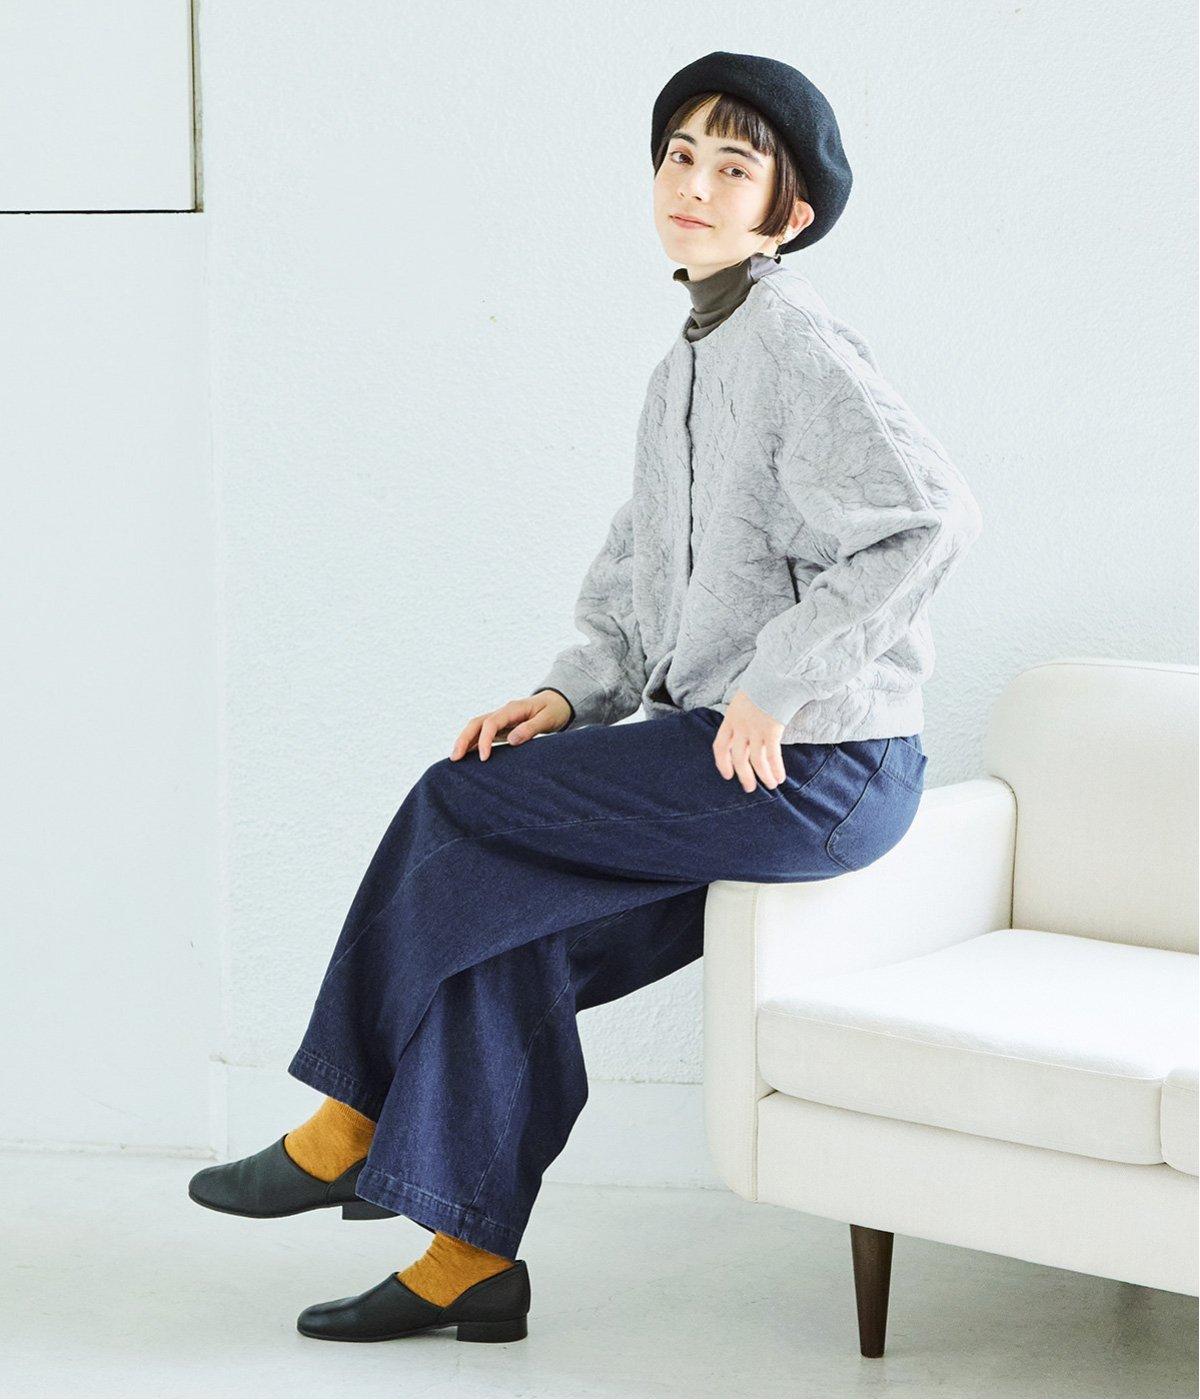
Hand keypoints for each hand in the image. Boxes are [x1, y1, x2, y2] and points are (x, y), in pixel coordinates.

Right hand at [450, 690, 572, 761]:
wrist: (557, 701)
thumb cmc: (554, 710)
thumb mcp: (548, 719)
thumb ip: (531, 728)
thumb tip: (512, 740)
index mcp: (513, 709)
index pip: (491, 722)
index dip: (484, 740)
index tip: (484, 758)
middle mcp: (502, 712)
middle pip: (476, 722)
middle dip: (464, 739)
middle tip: (456, 758)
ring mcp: (500, 719)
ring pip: (476, 727)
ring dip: (464, 741)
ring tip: (455, 760)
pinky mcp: (501, 727)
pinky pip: (482, 733)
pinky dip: (472, 743)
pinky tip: (466, 756)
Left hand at [711, 690, 786, 791]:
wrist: (776, 670)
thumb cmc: (765, 681)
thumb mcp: (746, 697)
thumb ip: (746, 713)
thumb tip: (751, 725)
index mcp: (731, 718)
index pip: (720, 746)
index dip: (722, 763)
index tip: (727, 775)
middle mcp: (740, 726)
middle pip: (737, 757)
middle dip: (744, 776)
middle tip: (749, 788)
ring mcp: (754, 728)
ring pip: (755, 761)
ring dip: (763, 776)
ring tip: (770, 785)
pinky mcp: (770, 729)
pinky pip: (771, 755)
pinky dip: (776, 768)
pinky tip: (780, 777)